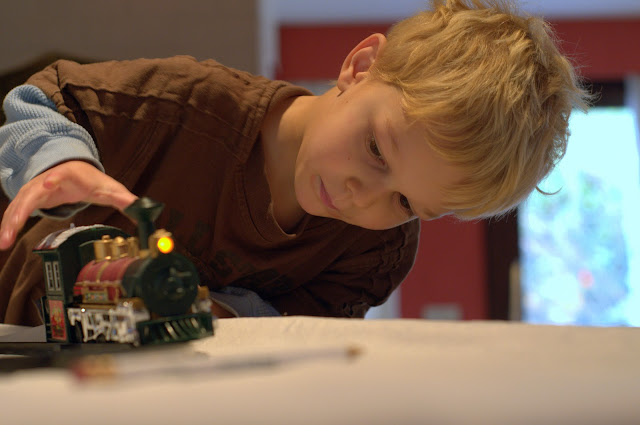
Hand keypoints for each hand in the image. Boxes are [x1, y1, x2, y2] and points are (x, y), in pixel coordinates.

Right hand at [0, 160, 136, 249]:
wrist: (71, 169)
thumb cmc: (89, 179)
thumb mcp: (108, 188)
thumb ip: (124, 199)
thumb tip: (143, 208)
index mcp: (68, 175)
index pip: (60, 175)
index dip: (54, 179)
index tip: (48, 185)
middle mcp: (46, 180)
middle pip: (32, 193)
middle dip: (21, 209)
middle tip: (14, 225)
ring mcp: (34, 190)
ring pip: (18, 205)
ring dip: (9, 223)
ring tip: (3, 242)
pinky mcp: (28, 200)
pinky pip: (15, 214)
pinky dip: (8, 226)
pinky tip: (3, 241)